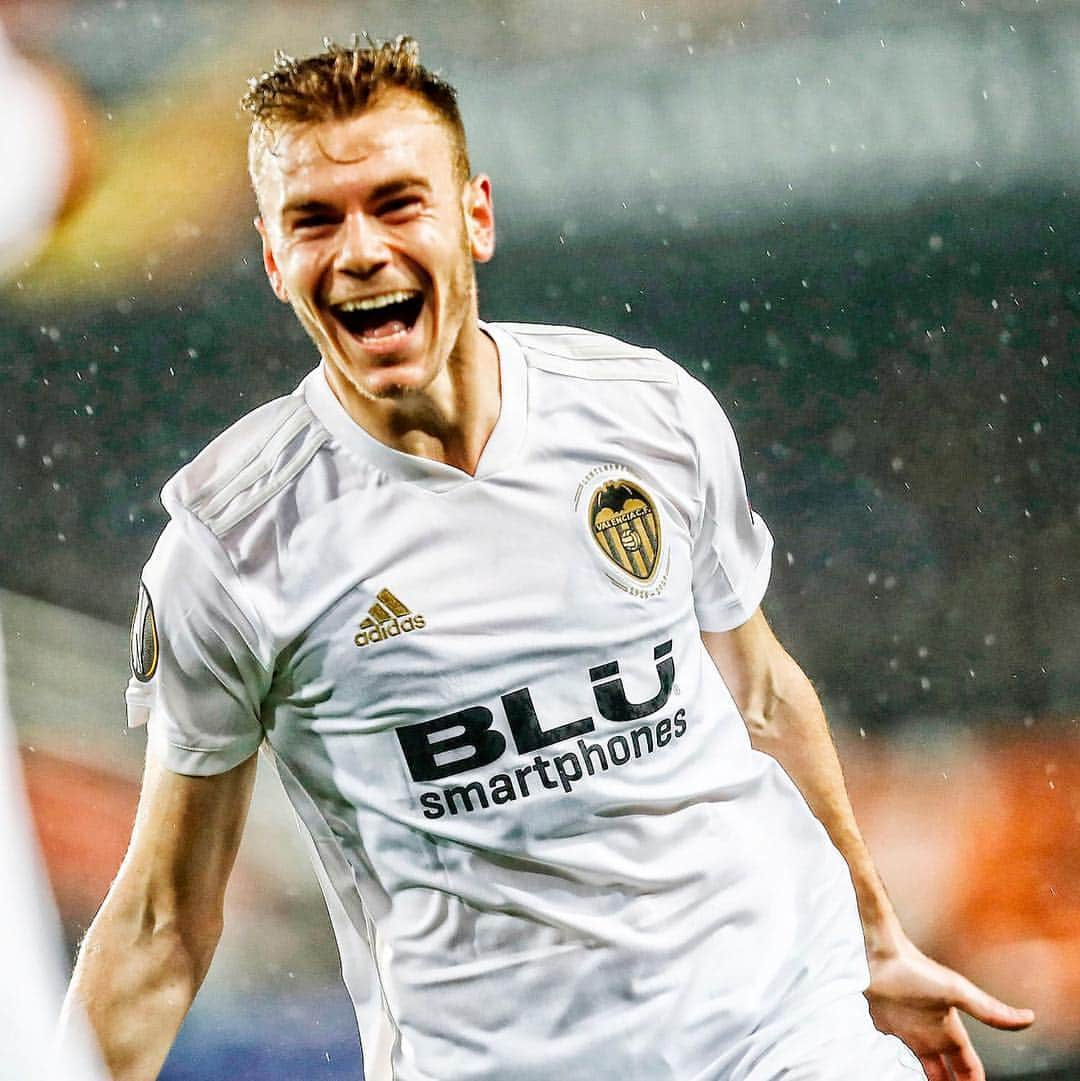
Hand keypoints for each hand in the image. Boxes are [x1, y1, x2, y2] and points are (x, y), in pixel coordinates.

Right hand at [866, 936, 1034, 1080]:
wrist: (877, 958)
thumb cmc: (915, 972)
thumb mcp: (959, 990)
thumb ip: (993, 1011)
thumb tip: (1027, 1019)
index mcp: (945, 1036)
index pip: (968, 1070)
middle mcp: (923, 1040)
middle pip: (938, 1075)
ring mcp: (901, 1033)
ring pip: (916, 1059)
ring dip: (927, 1068)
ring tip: (931, 1073)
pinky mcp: (883, 1021)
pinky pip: (897, 1040)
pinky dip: (904, 1042)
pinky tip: (903, 1034)